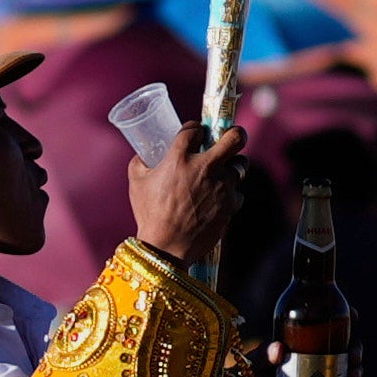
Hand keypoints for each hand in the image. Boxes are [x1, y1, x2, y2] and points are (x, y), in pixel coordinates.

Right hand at [132, 128, 245, 267]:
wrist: (166, 248)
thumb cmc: (149, 215)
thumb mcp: (136, 184)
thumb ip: (140, 163)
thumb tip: (144, 153)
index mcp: (179, 158)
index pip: (195, 129)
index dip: (197, 128)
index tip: (197, 134)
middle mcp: (205, 167)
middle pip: (235, 137)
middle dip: (235, 134)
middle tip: (231, 138)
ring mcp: (221, 186)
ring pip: (240, 165)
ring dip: (232, 167)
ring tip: (222, 175)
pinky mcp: (230, 204)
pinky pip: (237, 193)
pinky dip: (229, 196)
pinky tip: (217, 201)